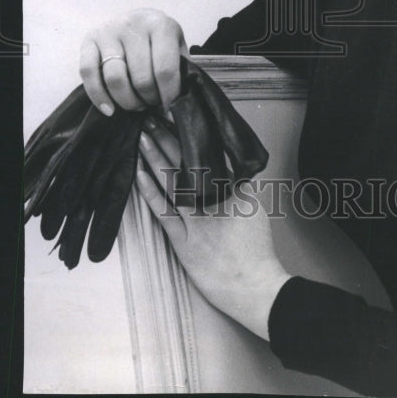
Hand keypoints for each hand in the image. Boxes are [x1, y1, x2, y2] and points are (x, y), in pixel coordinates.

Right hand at [80, 8, 184, 115]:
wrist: (135, 20)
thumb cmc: (159, 40)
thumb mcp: (176, 47)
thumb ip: (180, 69)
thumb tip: (179, 103)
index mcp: (160, 25)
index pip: (165, 69)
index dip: (168, 94)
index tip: (169, 107)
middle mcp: (133, 24)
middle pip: (140, 77)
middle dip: (148, 99)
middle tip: (152, 104)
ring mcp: (108, 31)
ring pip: (115, 78)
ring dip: (127, 101)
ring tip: (137, 105)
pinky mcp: (89, 40)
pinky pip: (88, 73)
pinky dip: (98, 97)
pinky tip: (110, 109)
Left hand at [135, 118, 290, 340]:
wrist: (256, 286)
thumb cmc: (256, 250)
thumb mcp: (255, 208)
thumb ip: (241, 185)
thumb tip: (231, 164)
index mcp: (234, 187)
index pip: (208, 151)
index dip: (190, 131)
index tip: (176, 112)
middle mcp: (215, 198)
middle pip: (186, 160)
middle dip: (167, 136)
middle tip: (152, 115)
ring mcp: (197, 219)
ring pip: (172, 181)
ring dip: (155, 156)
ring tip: (143, 135)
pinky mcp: (184, 241)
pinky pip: (163, 211)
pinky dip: (150, 192)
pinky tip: (140, 174)